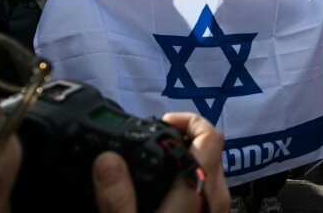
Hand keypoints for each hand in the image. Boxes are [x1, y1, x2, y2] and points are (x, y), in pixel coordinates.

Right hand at [92, 112, 228, 212]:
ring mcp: (216, 208)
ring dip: (184, 157)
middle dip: (182, 137)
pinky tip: (162, 187)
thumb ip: (117, 197)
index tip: (160, 123)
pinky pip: (205, 185)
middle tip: (151, 141)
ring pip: (209, 167)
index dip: (187, 120)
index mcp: (198, 189)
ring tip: (153, 161)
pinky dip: (187, 176)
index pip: (210, 136)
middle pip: (210, 147)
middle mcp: (215, 195)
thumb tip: (107, 158)